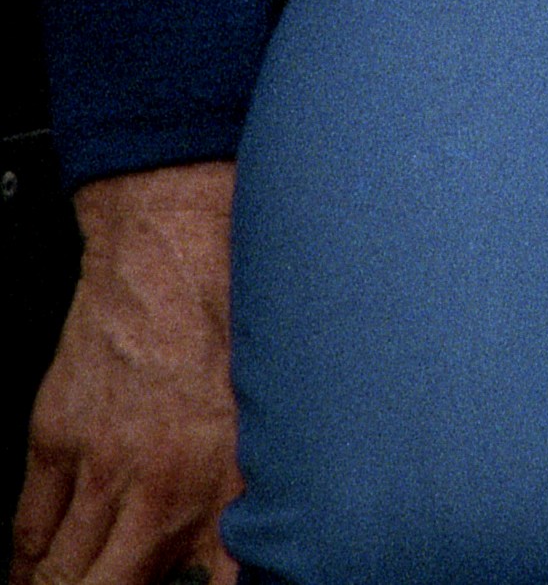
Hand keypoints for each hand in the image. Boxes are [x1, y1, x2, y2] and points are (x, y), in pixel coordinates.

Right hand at [12, 163, 238, 584]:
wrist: (177, 238)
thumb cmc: (241, 307)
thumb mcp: (276, 406)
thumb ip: (259, 489)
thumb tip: (262, 548)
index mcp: (226, 482)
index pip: (210, 584)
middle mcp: (160, 486)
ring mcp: (101, 466)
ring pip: (62, 575)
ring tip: (83, 581)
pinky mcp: (56, 438)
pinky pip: (29, 531)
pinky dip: (31, 560)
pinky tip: (39, 571)